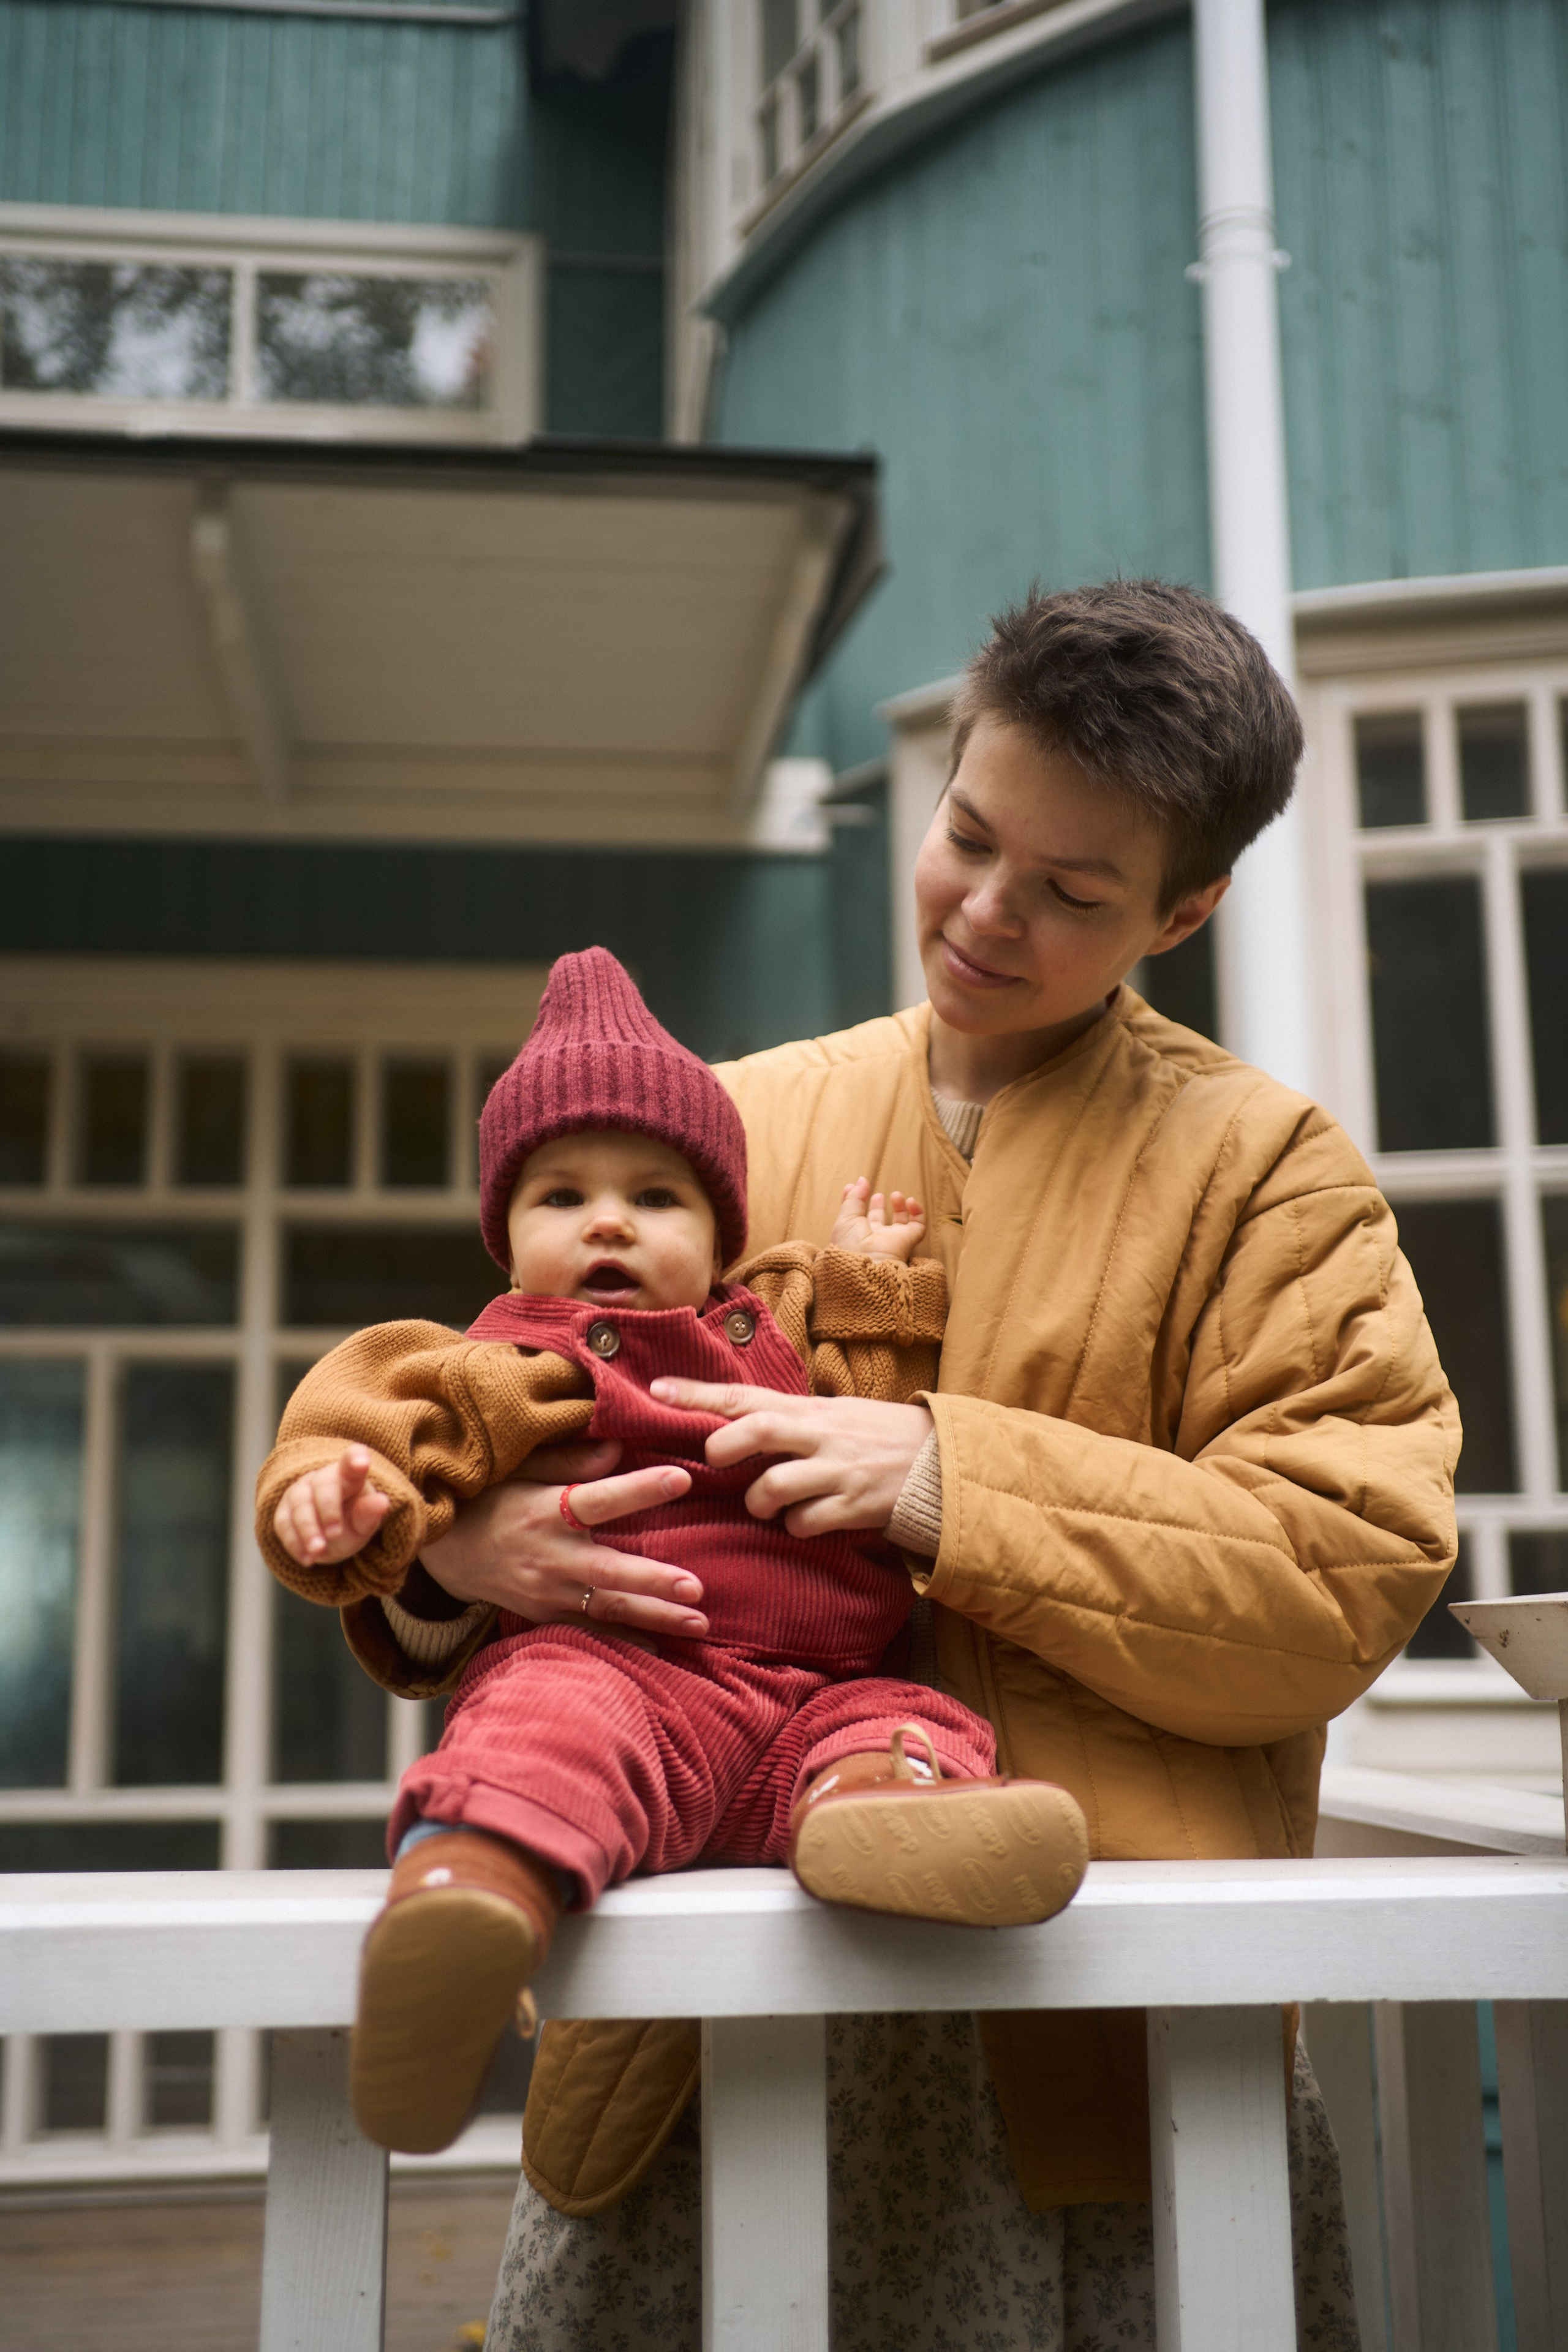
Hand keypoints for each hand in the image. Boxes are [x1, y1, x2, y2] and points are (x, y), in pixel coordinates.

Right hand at [273, 1447, 389, 1565]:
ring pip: (299, 1505)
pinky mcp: (284, 1512)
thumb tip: (382, 1502)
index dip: (356, 1459)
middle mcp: (322, 1479)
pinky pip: (284, 1524)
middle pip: (322, 1487)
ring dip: (307, 1530)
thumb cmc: (350, 1521)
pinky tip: (307, 1559)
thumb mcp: (364, 1522)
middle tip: (334, 1535)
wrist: (327, 1537)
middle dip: (327, 1511)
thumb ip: (369, 1514)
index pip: (352, 1461)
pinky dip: (294, 1542)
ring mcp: (300, 1493)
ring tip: (318, 1551)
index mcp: (349, 1476)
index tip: (361, 1463)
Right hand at [418, 1441, 708, 1638]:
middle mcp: (549, 1557)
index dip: (639, 1489)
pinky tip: (659, 1649)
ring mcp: (547, 1593)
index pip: (599, 1499)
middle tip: (696, 1588)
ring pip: (607, 1609)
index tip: (681, 1478)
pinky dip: (622, 1642)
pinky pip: (588, 1632)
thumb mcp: (520, 1470)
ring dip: (654, 1618)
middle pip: (608, 1571)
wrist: (446, 1552)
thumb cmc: (490, 1499)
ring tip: (699, 1624)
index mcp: (545, 1512)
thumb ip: (569, 1461)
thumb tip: (618, 1446)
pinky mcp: (545, 1616)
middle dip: (652, 1582)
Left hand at [648, 1382, 931, 1537]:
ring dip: (759, 1502)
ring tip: (766, 1506)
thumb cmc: (877, 1437)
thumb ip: (788, 1419)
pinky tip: (805, 1523)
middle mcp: (821, 1434)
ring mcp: (838, 1469)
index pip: (745, 1394)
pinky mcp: (855, 1505)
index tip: (656, 1391)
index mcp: (810, 1409)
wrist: (941, 1462)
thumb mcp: (833, 1416)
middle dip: (726, 1445)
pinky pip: (806, 1522)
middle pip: (758, 1429)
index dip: (698, 1393)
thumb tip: (733, 1423)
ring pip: (775, 1485)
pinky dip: (796, 1527)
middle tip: (715, 1459)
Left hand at [830, 1178, 926, 1261]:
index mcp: (856, 1235)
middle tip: (877, 1195)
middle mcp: (874, 1238)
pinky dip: (918, 1212)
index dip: (857, 1200)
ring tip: (895, 1195)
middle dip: (878, 1205)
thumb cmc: (851, 1245)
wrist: (867, 1267)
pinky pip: (918, 1225)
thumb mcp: (845, 1218)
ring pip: (900, 1222)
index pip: (857, 1216)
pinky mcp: (908, 1241)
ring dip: (899, 1206)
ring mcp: (892, 1240)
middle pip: (878, 1220)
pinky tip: (910, 1201)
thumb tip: (861, 1180)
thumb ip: (853, 1198)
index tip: (854, 1186)